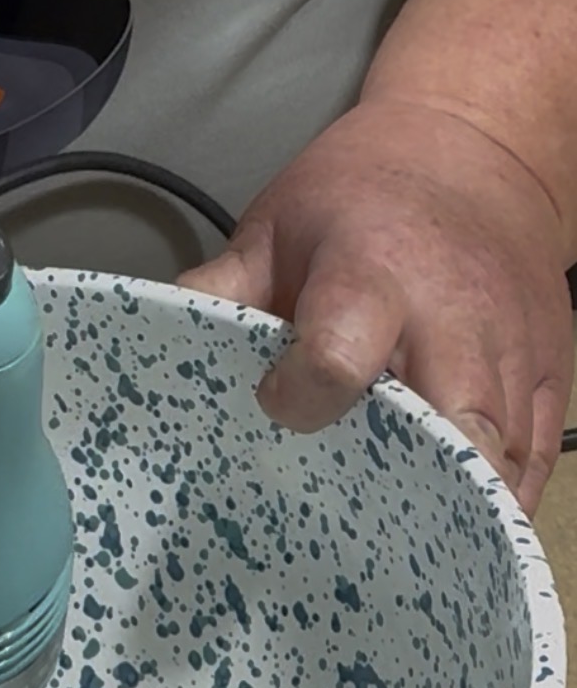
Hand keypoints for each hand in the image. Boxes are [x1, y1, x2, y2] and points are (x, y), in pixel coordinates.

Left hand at [180, 99, 574, 514]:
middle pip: (449, 428)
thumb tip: (151, 346)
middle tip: (356, 521)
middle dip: (406, 486)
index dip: (303, 398)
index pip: (340, 356)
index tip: (278, 405)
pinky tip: (452, 523)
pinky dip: (498, 502)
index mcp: (373, 272)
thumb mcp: (274, 227)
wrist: (475, 148)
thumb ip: (218, 293)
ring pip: (499, 458)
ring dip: (453, 509)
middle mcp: (455, 316)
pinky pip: (535, 461)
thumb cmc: (358, 198)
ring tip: (402, 539)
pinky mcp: (552, 372)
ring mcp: (514, 348)